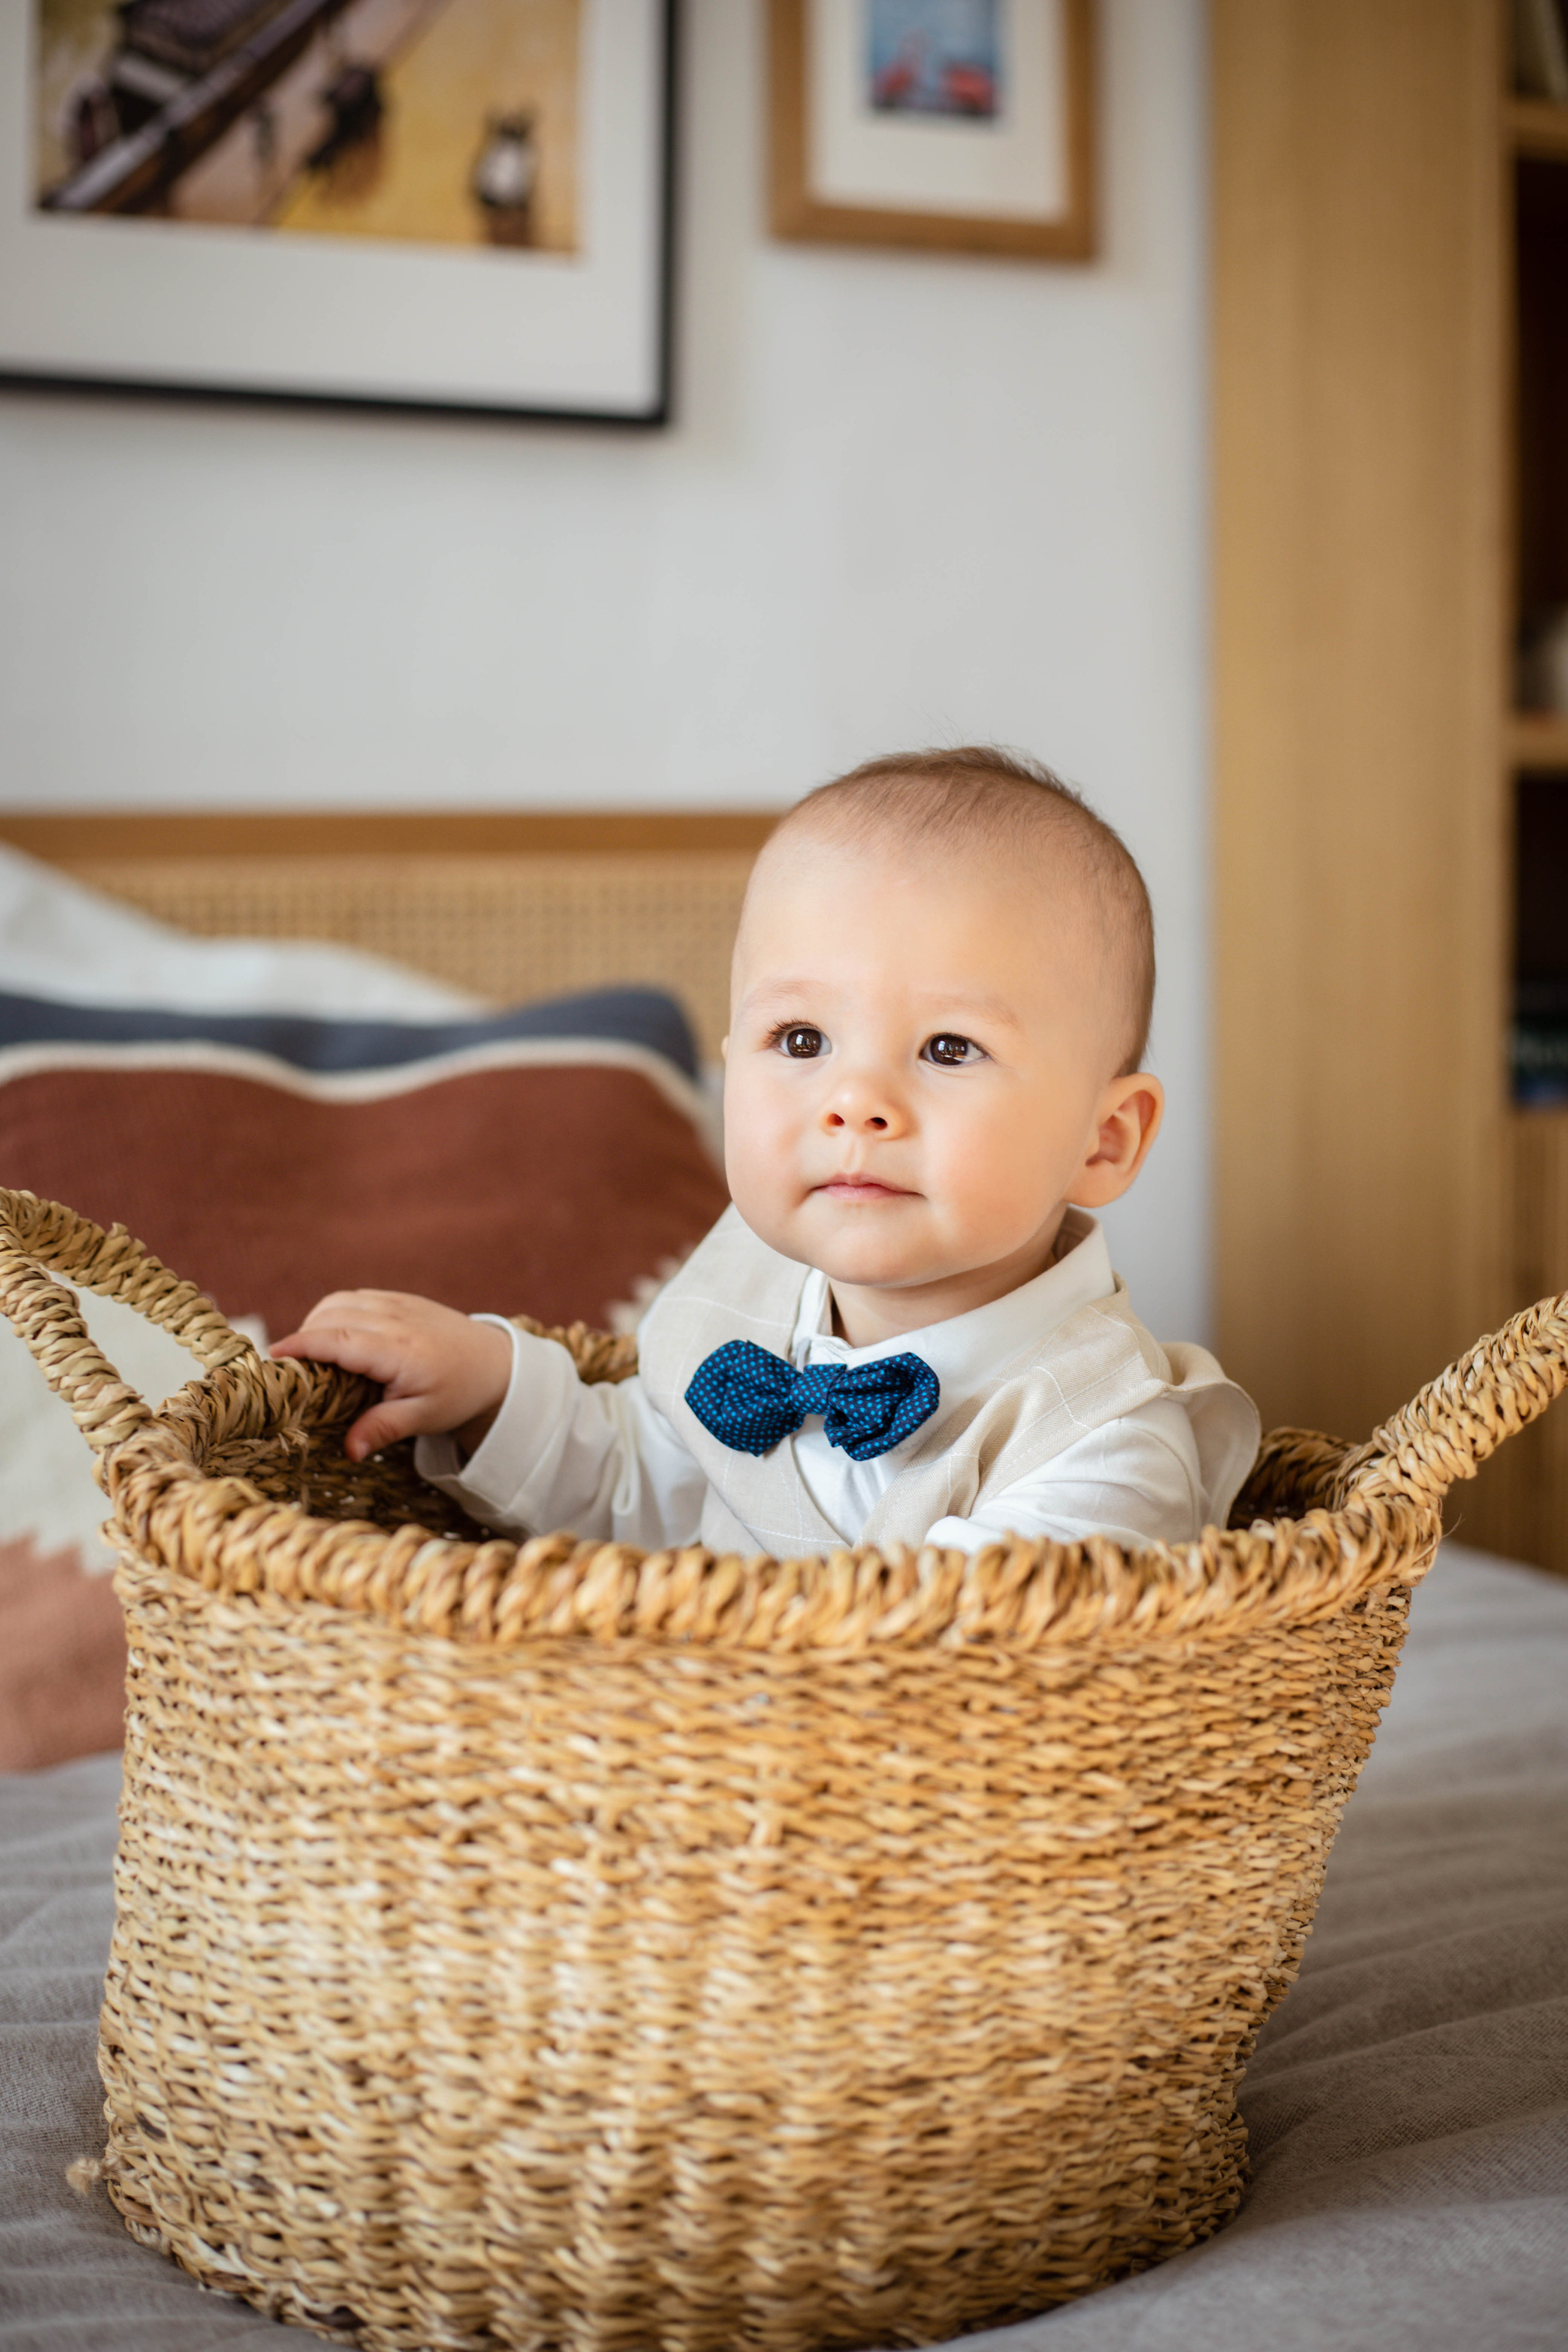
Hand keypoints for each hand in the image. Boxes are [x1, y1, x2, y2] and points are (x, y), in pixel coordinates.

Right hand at [270, 1291, 513, 1462]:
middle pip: (330, 1317)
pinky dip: (335, 1313)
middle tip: (292, 1371)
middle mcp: (394, 1319)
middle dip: (304, 1338)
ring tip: (313, 1357)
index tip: (273, 1358)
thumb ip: (383, 1429)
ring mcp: (397, 1303)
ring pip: (339, 1302)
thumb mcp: (424, 1418)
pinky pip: (354, 1297)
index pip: (336, 1340)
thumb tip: (349, 1451)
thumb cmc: (459, 1392)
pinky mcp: (399, 1298)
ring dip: (317, 1323)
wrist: (496, 1362)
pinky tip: (336, 1339)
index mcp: (398, 1349)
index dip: (301, 1345)